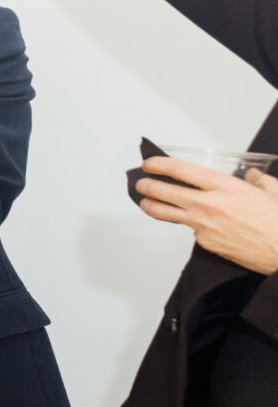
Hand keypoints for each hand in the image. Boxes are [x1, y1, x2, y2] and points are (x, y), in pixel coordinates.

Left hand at [136, 159, 277, 273]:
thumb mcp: (272, 191)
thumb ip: (256, 180)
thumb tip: (250, 175)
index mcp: (224, 187)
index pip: (181, 170)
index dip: (160, 165)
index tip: (150, 163)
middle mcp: (209, 205)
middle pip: (163, 191)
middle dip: (146, 185)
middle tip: (141, 183)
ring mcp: (203, 225)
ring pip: (165, 213)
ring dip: (150, 205)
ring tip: (145, 201)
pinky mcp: (205, 242)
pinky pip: (191, 230)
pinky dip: (192, 225)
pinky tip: (198, 223)